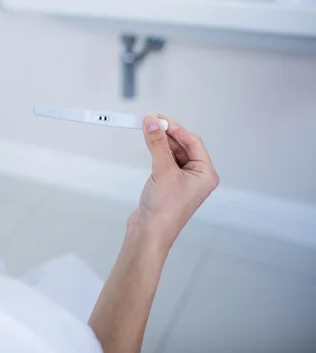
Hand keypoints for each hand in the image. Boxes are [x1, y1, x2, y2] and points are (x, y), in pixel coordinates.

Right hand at [127, 114, 218, 250]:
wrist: (149, 234)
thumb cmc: (164, 210)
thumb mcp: (162, 170)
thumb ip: (157, 143)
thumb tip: (152, 121)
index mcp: (205, 174)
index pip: (193, 142)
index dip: (175, 128)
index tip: (158, 118)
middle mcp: (197, 177)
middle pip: (183, 146)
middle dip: (167, 134)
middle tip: (150, 122)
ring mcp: (182, 181)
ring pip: (172, 153)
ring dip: (160, 143)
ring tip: (147, 131)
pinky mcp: (168, 185)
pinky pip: (164, 162)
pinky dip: (156, 153)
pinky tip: (148, 147)